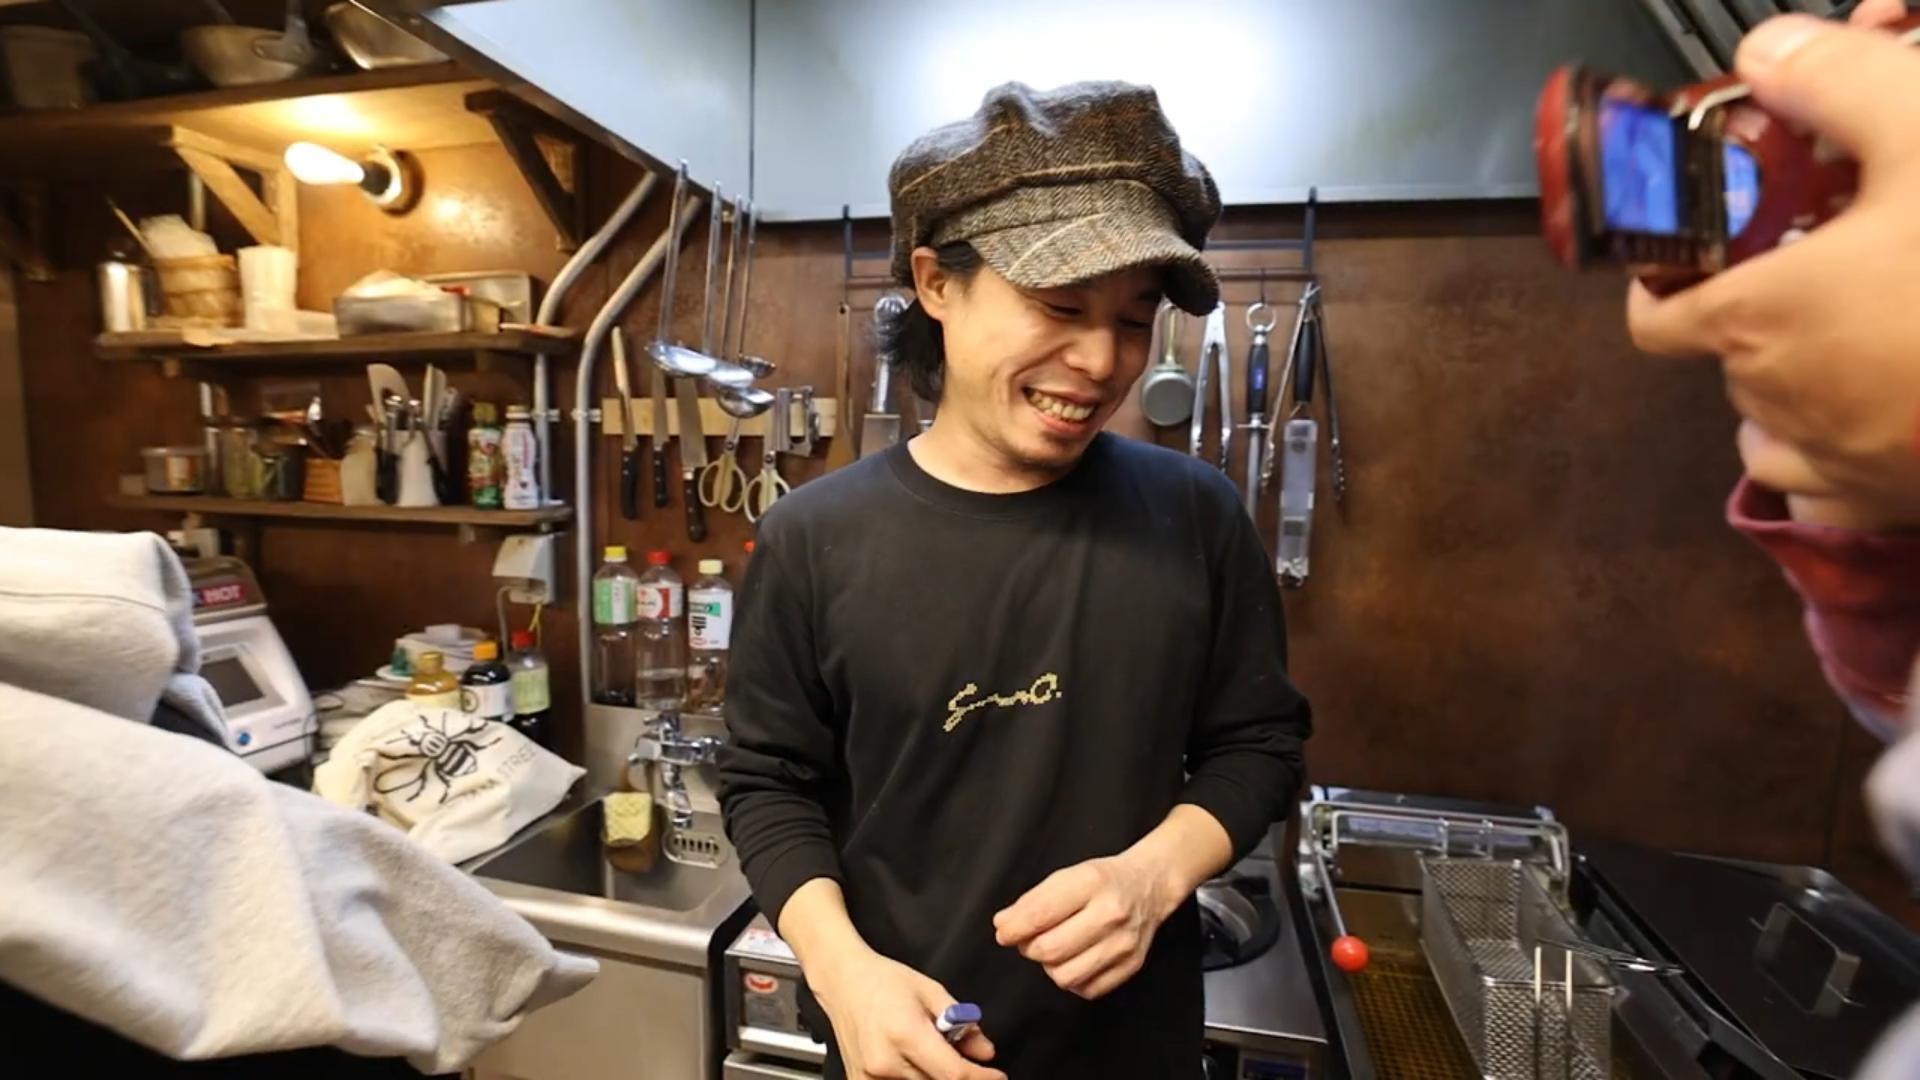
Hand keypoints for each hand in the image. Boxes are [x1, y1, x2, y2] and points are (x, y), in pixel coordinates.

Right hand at [809, 948, 1003, 1079]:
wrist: (842, 981)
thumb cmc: (883, 980)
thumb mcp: (930, 991)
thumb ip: (960, 1024)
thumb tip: (985, 1052)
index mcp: (905, 1034)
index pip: (953, 1073)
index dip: (981, 1078)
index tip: (997, 1076)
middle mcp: (885, 1062)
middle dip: (960, 1076)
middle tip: (966, 1060)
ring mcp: (869, 1077)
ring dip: (937, 1077)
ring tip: (933, 1053)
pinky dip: (916, 1078)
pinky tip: (917, 1064)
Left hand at [992, 852, 1179, 999]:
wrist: (1148, 886)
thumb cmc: (1102, 881)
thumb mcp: (1065, 876)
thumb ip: (1032, 901)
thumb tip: (1004, 925)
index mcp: (1091, 883)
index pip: (1041, 914)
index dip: (1014, 929)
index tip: (1004, 932)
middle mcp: (1111, 914)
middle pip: (1050, 950)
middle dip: (1029, 948)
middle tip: (1029, 939)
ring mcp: (1124, 943)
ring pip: (1065, 976)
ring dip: (1049, 966)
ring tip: (1054, 948)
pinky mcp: (1131, 966)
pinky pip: (1086, 989)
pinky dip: (1073, 978)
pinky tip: (1075, 959)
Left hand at [1626, 9, 1919, 523]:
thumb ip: (1837, 86)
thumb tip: (1766, 54)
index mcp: (1756, 316)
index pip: (1656, 312)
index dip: (1676, 275)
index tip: (1715, 248)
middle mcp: (1772, 398)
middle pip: (1727, 351)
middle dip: (1766, 303)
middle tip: (1833, 257)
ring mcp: (1828, 462)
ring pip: (1771, 417)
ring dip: (1798, 375)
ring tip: (1862, 327)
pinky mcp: (1887, 503)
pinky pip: (1824, 486)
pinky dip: (1831, 448)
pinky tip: (1876, 406)